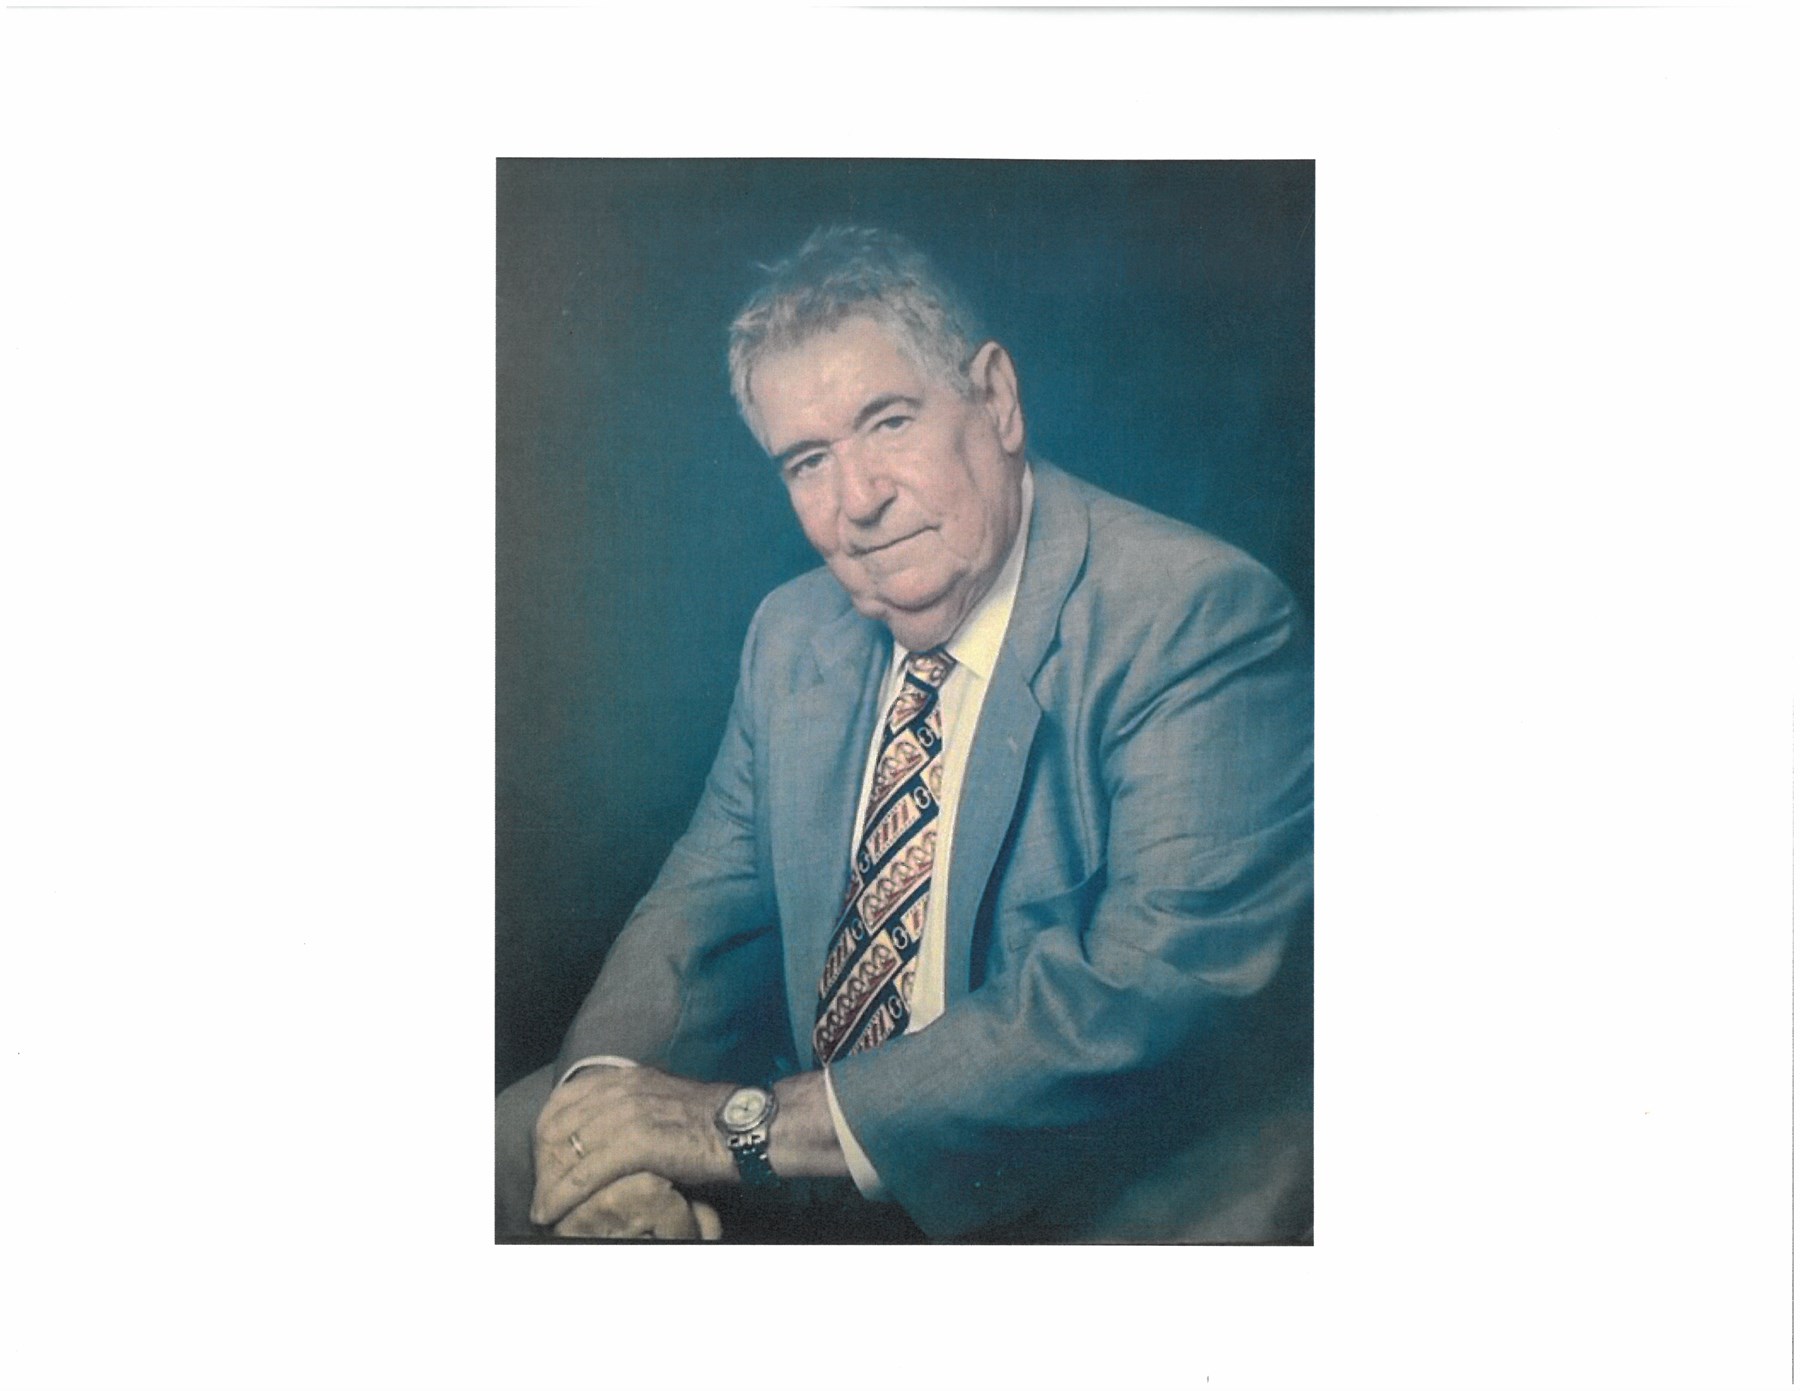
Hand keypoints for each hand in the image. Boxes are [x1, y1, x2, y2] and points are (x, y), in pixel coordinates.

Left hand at [531, 1065, 734, 1227]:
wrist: (744, 1127)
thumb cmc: (712, 1120)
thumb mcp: (664, 1098)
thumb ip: (634, 1105)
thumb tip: (610, 1129)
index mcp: (627, 1077)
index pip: (566, 1098)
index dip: (548, 1131)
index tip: (545, 1158)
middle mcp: (623, 1089)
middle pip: (561, 1126)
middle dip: (545, 1162)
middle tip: (542, 1191)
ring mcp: (629, 1113)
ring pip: (569, 1152)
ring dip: (550, 1185)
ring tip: (543, 1208)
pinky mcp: (638, 1142)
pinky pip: (587, 1172)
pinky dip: (565, 1195)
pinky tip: (556, 1211)